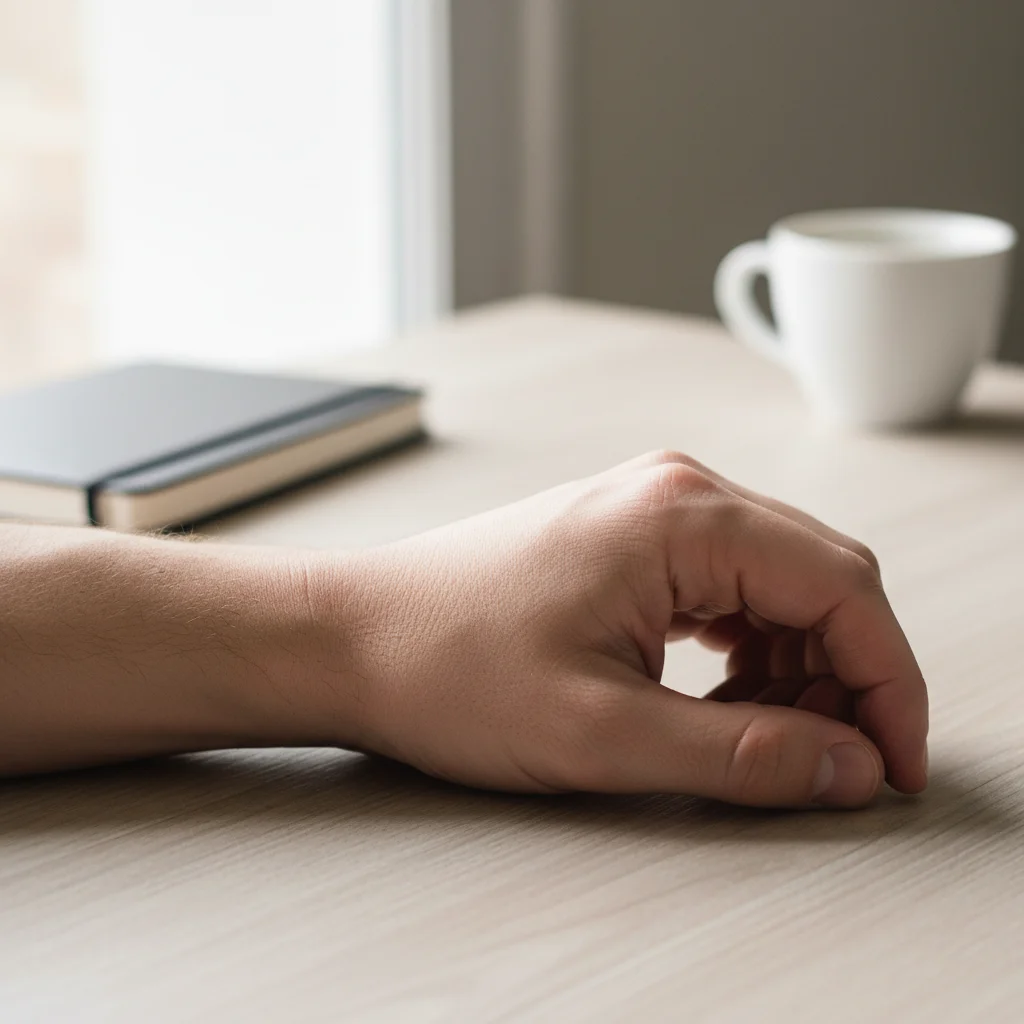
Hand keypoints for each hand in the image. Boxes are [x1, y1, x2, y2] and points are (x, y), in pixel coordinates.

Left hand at [335, 451, 927, 807]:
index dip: (887, 684)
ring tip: (771, 742)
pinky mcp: (627, 540)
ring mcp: (649, 512)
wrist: (353, 637)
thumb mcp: (602, 734)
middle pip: (821, 579)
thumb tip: (847, 766)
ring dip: (799, 667)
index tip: (891, 763)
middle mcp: (675, 493)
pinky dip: (751, 650)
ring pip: (779, 585)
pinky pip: (727, 588)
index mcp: (682, 516)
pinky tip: (726, 700)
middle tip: (837, 765)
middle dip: (848, 677)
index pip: (844, 588)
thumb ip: (741, 756)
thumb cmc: (446, 666)